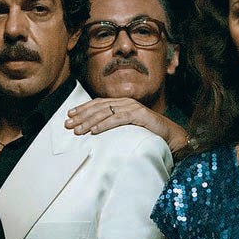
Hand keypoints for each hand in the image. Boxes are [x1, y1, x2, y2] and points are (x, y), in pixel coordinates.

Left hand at [65, 97, 188, 152]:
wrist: (170, 136)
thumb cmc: (147, 133)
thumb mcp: (126, 127)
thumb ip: (113, 123)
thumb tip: (93, 129)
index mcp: (121, 103)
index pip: (97, 104)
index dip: (82, 109)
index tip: (69, 115)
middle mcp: (125, 102)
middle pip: (98, 107)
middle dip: (81, 116)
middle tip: (68, 124)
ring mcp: (132, 107)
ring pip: (106, 113)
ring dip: (89, 122)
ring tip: (78, 130)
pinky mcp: (140, 115)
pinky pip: (118, 119)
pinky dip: (105, 124)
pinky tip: (94, 130)